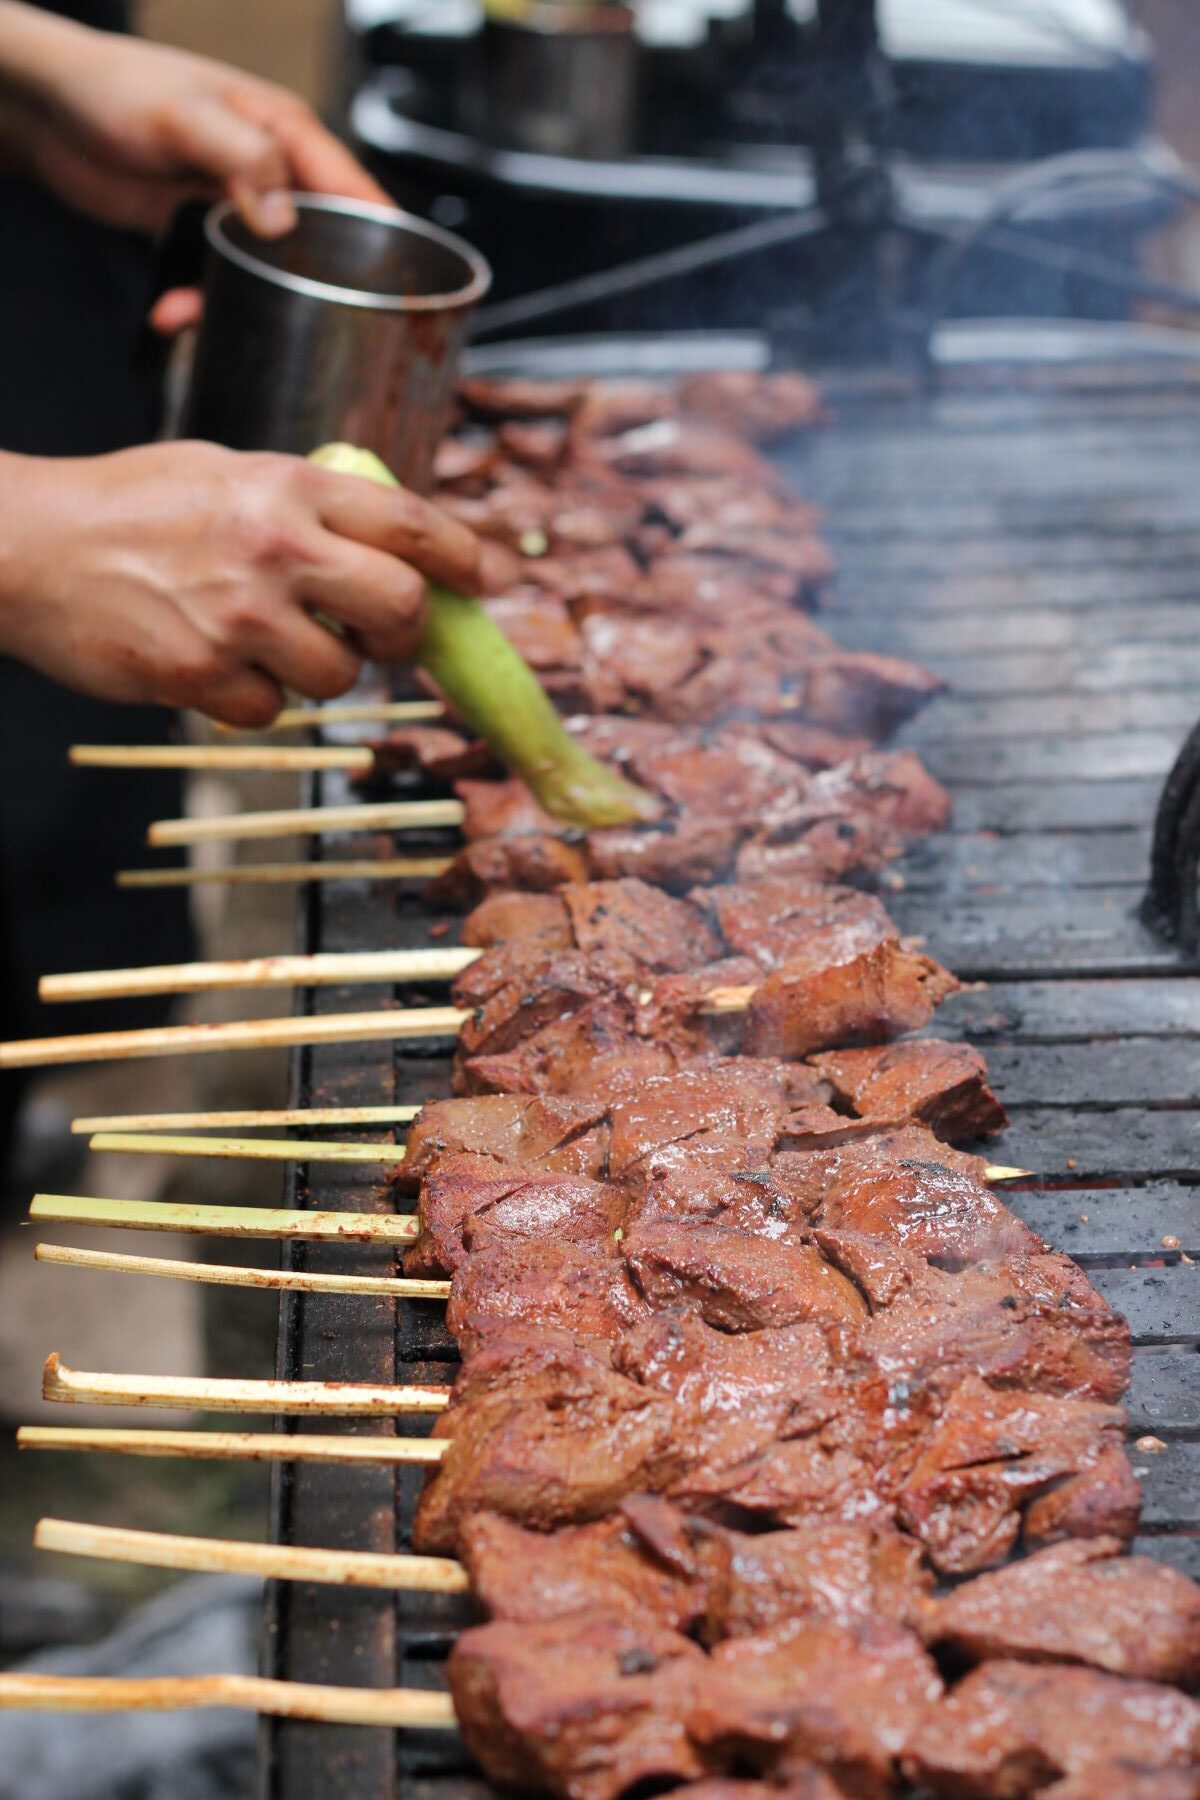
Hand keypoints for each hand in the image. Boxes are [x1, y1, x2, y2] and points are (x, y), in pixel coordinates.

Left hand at [0, 3, 389, 330]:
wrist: (46, 107)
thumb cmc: (112, 87)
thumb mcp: (183, 116)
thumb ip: (242, 157)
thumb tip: (286, 217)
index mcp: (285, 133)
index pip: (354, 191)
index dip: (383, 242)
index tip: (395, 292)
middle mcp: (272, 170)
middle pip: (321, 243)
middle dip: (306, 291)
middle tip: (292, 328)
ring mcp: (238, 202)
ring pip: (268, 271)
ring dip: (238, 303)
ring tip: (194, 316)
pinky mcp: (204, 230)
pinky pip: (220, 278)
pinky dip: (198, 300)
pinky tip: (170, 310)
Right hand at [0, 441, 480, 726]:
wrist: (28, 546)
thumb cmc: (126, 503)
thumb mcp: (226, 471)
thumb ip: (304, 501)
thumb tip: (381, 538)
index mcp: (287, 487)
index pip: (412, 524)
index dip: (463, 557)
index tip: (483, 580)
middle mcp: (276, 549)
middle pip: (402, 607)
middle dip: (407, 632)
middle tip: (388, 636)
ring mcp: (240, 617)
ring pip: (340, 675)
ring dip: (322, 671)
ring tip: (271, 643)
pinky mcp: (202, 676)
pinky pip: (271, 711)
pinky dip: (257, 700)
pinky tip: (219, 665)